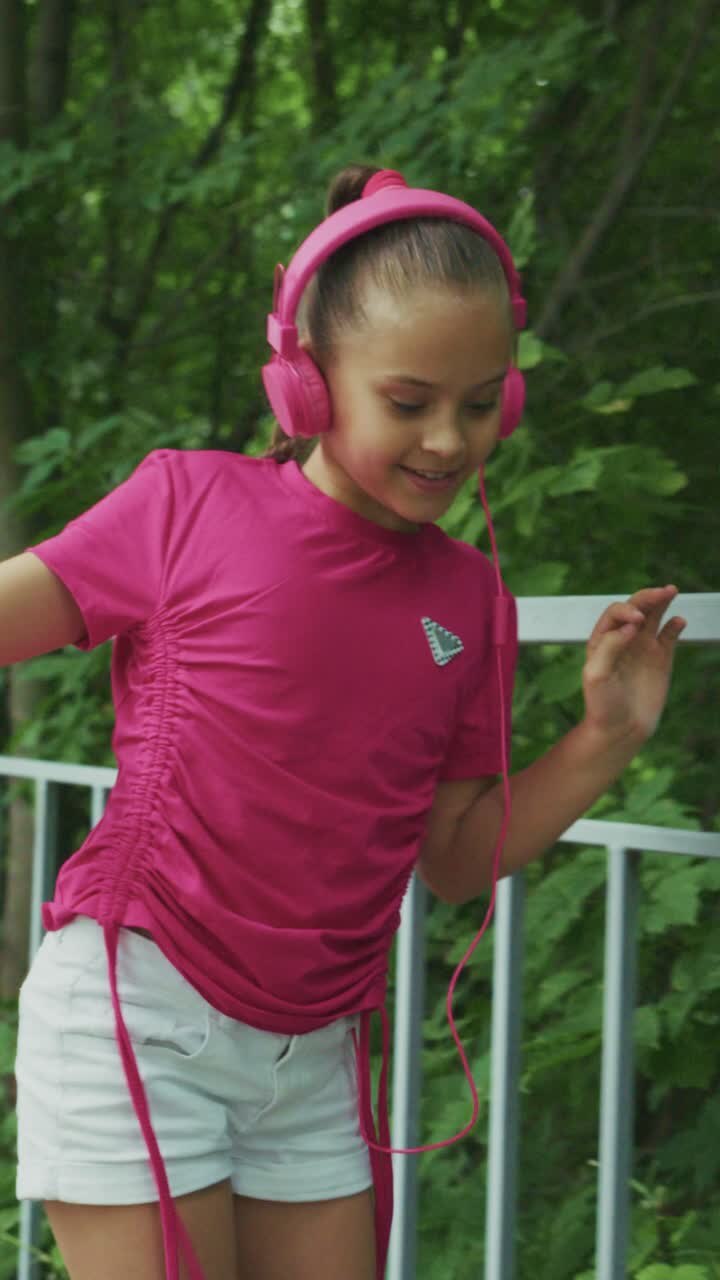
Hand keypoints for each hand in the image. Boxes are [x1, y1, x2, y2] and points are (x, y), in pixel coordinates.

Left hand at [582, 585, 686, 744]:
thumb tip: (632, 624)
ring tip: (671, 590)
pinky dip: (675, 626)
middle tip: (663, 591)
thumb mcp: (597, 675)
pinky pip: (669, 635)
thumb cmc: (602, 704)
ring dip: (661, 602)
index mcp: (602, 640)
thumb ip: (610, 646)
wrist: (621, 730)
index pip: (615, 613)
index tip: (638, 621)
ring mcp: (643, 647)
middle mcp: (623, 639)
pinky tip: (679, 621)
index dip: (627, 611)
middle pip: (636, 608)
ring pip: (654, 616)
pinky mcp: (661, 659)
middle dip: (647, 597)